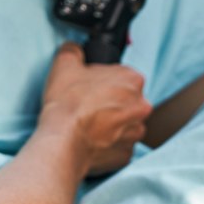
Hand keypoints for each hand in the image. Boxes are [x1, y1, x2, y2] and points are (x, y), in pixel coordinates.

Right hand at [38, 42, 150, 177]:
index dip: (104, 81)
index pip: (122, 76)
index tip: (91, 88)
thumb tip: (74, 49)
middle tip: (89, 107)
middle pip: (127, 101)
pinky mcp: (126, 154)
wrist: (62, 141)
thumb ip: (73, 50)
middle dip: (111, 103)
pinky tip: (91, 141)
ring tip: (89, 126)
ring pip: (126, 125)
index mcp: (132, 80)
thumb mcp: (64, 63)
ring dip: (112, 125)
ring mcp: (135, 132)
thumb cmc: (67, 103)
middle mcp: (141, 106)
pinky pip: (119, 146)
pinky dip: (108, 145)